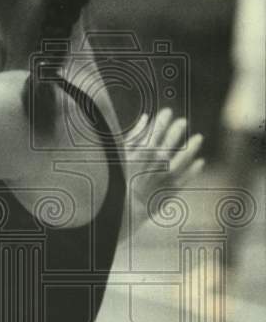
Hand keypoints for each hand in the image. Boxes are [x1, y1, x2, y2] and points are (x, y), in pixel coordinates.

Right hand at [121, 108, 204, 235]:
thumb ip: (133, 137)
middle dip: (174, 133)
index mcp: (134, 161)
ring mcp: (157, 184)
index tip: (168, 111)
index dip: (159, 123)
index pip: (148, 138)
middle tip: (183, 121)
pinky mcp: (166, 195)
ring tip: (199, 137)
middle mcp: (146, 172)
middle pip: (163, 149)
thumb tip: (146, 117)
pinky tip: (200, 161)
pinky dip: (192, 172)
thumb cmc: (122, 179)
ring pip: (176, 165)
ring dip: (189, 151)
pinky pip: (182, 182)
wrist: (124, 210)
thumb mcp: (121, 157)